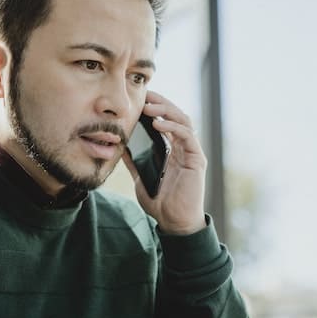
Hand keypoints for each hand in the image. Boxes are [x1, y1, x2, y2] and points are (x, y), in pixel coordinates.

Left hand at [122, 91, 206, 234]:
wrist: (174, 222)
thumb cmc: (160, 202)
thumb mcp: (140, 178)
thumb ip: (134, 161)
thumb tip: (120, 145)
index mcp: (171, 148)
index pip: (166, 119)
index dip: (155, 106)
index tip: (140, 97)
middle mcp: (183, 146)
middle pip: (175, 115)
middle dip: (161, 102)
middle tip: (145, 95)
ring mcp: (191, 151)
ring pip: (183, 120)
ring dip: (166, 110)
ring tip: (150, 106)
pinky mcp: (196, 159)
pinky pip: (187, 136)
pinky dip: (173, 127)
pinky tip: (158, 124)